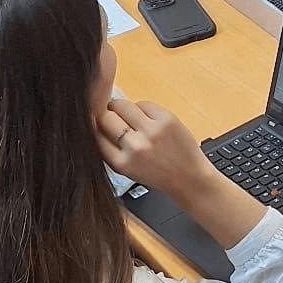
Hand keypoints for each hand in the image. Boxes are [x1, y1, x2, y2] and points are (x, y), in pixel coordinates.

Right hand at [98, 96, 212, 201]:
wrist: (188, 178)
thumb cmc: (158, 174)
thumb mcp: (127, 170)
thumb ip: (112, 150)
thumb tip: (96, 122)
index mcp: (121, 163)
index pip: (95, 136)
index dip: (94, 126)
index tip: (95, 122)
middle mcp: (134, 147)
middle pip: (105, 117)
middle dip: (106, 114)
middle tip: (111, 114)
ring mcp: (151, 132)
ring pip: (123, 105)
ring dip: (121, 106)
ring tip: (126, 112)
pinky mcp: (166, 119)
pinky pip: (143, 103)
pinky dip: (141, 107)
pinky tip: (145, 116)